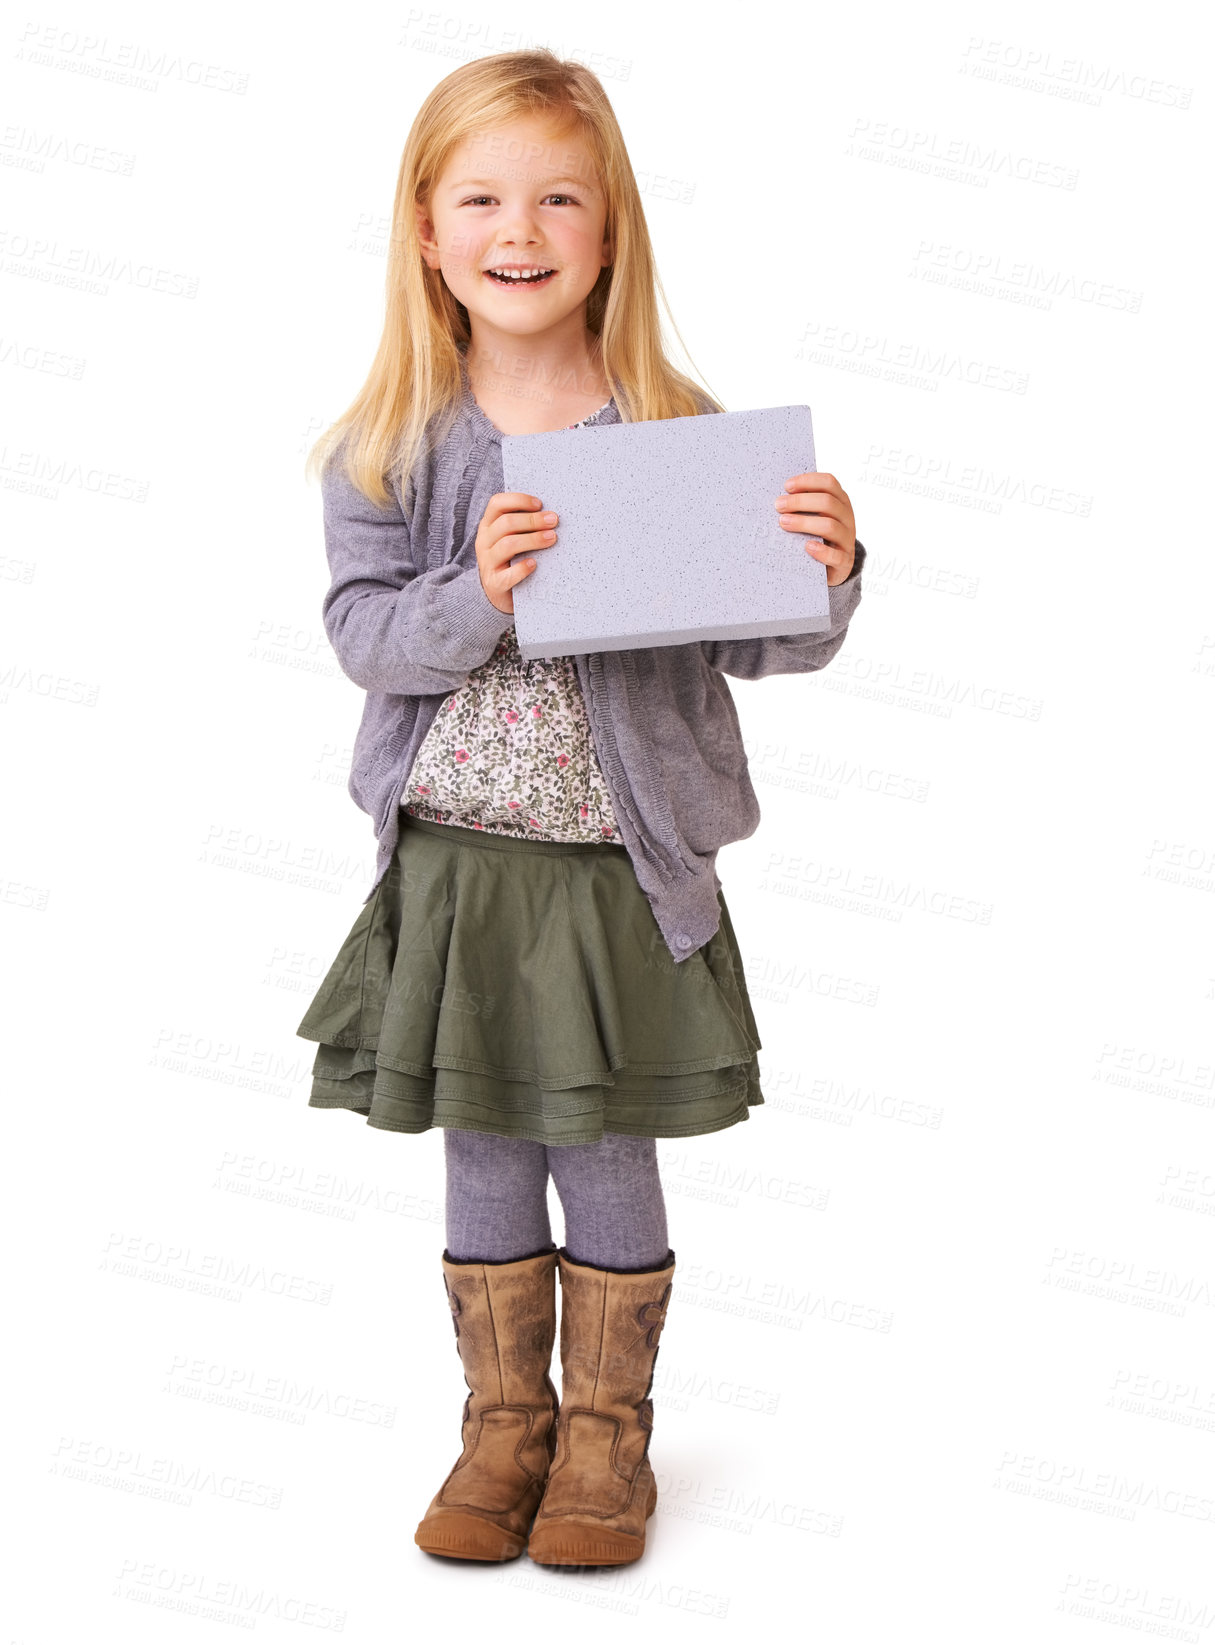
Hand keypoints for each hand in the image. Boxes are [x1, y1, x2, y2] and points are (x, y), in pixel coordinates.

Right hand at [475, 493, 558, 615]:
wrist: (498, 592)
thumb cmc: (511, 558)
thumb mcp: (510, 537)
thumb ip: (521, 524)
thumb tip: (550, 513)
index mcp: (488, 525)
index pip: (497, 503)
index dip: (518, 500)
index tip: (539, 504)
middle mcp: (484, 541)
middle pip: (506, 523)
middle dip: (533, 520)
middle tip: (553, 521)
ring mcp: (487, 563)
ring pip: (508, 545)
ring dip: (533, 539)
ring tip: (551, 538)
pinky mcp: (494, 583)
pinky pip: (507, 575)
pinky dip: (522, 569)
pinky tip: (534, 564)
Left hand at [774, 473, 856, 586]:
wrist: (834, 566)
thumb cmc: (818, 536)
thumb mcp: (815, 516)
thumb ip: (804, 505)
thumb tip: (778, 497)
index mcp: (840, 501)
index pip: (829, 483)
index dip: (808, 481)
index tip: (786, 486)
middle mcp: (846, 517)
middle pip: (828, 502)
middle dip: (800, 501)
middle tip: (778, 505)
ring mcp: (847, 539)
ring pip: (830, 526)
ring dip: (804, 523)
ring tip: (783, 523)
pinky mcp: (845, 561)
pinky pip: (836, 556)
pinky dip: (821, 551)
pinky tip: (807, 547)